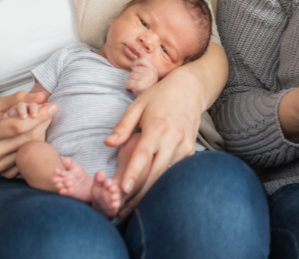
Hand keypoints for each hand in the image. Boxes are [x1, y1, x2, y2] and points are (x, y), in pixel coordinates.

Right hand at [0, 90, 56, 176]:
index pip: (19, 126)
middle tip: (49, 112)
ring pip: (31, 149)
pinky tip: (30, 138)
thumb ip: (18, 98)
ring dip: (41, 134)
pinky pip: (27, 160)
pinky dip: (34, 148)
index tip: (53, 106)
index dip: (39, 115)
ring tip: (37, 123)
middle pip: (28, 138)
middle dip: (43, 123)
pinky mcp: (3, 172)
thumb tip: (41, 96)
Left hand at [105, 67, 205, 216]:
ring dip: (150, 191)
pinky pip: (175, 170)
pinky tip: (151, 192)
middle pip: (155, 172)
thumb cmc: (160, 96)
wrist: (190, 89)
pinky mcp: (190, 150)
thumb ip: (123, 126)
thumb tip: (108, 144)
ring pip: (166, 175)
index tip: (123, 189)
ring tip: (133, 206)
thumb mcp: (138, 105)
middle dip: (139, 193)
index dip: (133, 173)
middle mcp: (172, 139)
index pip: (143, 155)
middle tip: (121, 209)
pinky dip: (163, 181)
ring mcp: (183, 146)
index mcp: (157, 127)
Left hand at [125, 58, 159, 95]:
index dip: (135, 63)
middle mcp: (150, 72)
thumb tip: (133, 64)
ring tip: (135, 87)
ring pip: (130, 76)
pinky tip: (131, 89)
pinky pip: (127, 83)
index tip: (133, 68)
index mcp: (153, 70)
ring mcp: (145, 78)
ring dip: (130, 82)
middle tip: (137, 83)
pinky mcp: (139, 85)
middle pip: (134, 70)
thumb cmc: (147, 89)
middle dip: (132, 77)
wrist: (151, 101)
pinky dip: (127, 87)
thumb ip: (144, 70)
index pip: (142, 60)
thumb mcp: (149, 77)